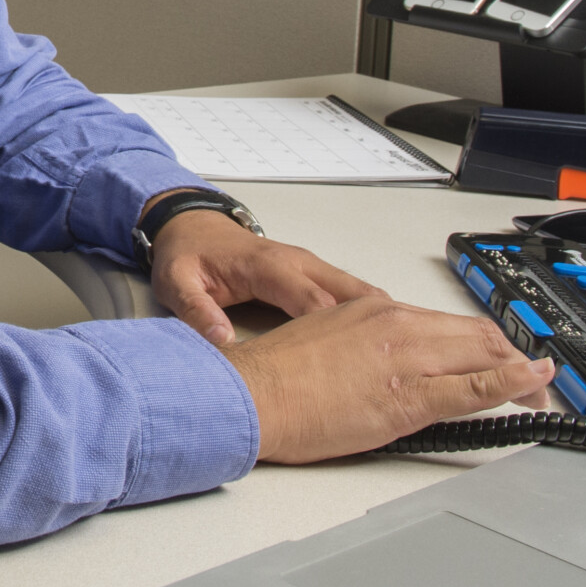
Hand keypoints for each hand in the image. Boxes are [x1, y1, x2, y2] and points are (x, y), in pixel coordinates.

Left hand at [147, 209, 381, 345]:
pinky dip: (375, 316)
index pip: (310, 299)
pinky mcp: (315, 275)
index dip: (334, 329)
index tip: (355, 358)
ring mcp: (310, 267)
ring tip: (409, 353)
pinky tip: (391, 341)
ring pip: (359, 294)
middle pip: (349, 294)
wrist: (192, 228)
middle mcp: (298, 263)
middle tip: (403, 357)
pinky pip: (352, 296)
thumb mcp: (176, 283)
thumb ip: (195, 310)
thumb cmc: (188, 255)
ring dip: (384, 320)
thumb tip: (220, 338)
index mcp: (267, 266)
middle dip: (377, 324)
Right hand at [221, 294, 556, 463]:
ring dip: (520, 372)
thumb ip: (364, 345)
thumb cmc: (275, 376)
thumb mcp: (324, 339)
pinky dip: (512, 385)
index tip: (497, 357)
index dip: (483, 342)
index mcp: (374, 311)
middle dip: (511, 356)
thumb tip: (388, 364)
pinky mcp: (409, 398)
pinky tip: (532, 387)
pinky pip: (475, 389)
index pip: (446, 322)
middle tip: (530, 379)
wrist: (250, 394)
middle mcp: (397, 326)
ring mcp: (407, 361)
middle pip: (476, 334)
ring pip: (484, 354)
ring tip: (539, 390)